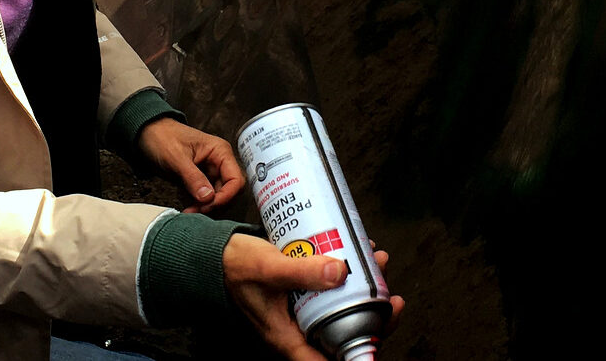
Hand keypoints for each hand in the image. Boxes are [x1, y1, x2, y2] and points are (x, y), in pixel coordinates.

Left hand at [136, 117, 244, 211]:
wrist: (147, 132)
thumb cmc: (162, 137)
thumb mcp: (176, 158)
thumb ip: (193, 178)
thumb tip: (208, 198)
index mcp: (220, 152)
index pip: (236, 180)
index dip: (226, 196)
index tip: (209, 205)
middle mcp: (219, 162)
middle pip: (229, 191)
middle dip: (215, 204)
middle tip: (197, 211)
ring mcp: (210, 171)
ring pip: (218, 196)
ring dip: (206, 207)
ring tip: (190, 211)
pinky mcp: (200, 179)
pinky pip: (206, 197)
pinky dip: (199, 205)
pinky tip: (189, 208)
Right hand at [225, 236, 404, 360]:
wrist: (215, 255)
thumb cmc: (234, 267)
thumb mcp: (267, 267)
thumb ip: (300, 271)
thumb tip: (341, 272)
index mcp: (288, 337)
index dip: (358, 354)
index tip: (381, 332)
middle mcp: (299, 330)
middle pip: (344, 335)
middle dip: (372, 315)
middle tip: (390, 295)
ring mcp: (302, 312)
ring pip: (342, 310)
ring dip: (364, 289)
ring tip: (377, 262)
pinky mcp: (304, 293)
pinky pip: (332, 292)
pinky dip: (349, 276)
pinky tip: (358, 254)